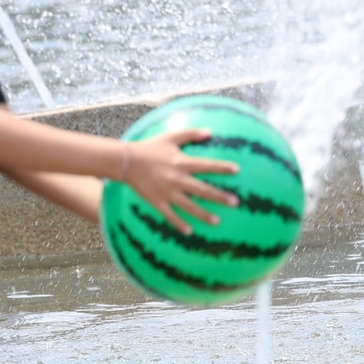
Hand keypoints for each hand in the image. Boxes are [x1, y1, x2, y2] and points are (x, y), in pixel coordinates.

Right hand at [124, 128, 239, 234]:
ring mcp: (167, 192)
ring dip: (203, 214)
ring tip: (217, 221)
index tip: (237, 170)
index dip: (222, 167)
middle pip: (202, 190)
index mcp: (181, 162)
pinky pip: (170, 215)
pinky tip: (189, 232)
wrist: (126, 162)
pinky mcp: (157, 201)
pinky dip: (179, 224)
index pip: (206, 165)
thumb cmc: (150, 147)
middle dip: (219, 197)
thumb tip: (209, 131)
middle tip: (235, 202)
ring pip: (189, 206)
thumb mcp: (170, 137)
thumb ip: (190, 133)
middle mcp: (177, 179)